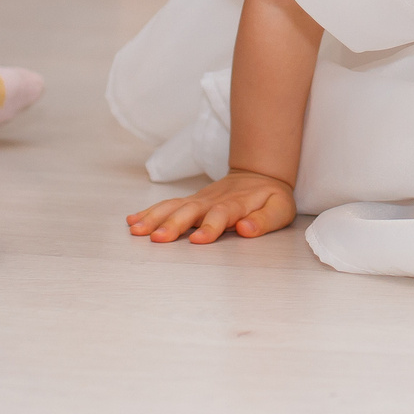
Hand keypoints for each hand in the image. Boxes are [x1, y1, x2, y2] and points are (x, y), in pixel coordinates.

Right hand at [126, 169, 295, 243]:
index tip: (198, 240)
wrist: (260, 173)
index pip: (221, 215)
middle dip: (173, 225)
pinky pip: (168, 205)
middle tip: (156, 238)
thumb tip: (245, 229)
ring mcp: (199, 200)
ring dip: (154, 217)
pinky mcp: (191, 202)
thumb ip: (264, 220)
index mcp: (236, 204)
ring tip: (136, 230)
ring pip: (174, 206)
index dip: (210, 227)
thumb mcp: (280, 209)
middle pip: (190, 211)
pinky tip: (133, 220)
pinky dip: (150, 211)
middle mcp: (213, 201)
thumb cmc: (271, 197)